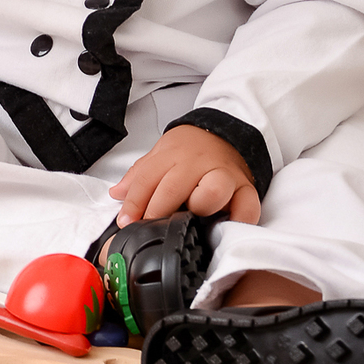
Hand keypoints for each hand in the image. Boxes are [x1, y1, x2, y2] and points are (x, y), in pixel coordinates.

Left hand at [108, 124, 260, 226]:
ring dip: (199, 208)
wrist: (226, 133)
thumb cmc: (191, 149)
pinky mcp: (246, 189)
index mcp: (175, 155)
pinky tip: (223, 229)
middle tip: (150, 226)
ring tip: (191, 220)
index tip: (126, 222)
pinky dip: (237, 222)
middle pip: (175, 186)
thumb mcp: (161, 153)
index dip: (134, 204)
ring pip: (212, 192)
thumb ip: (140, 175)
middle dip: (158, 210)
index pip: (148, 179)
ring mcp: (224, 176)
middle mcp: (199, 164)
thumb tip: (117, 193)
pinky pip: (247, 209)